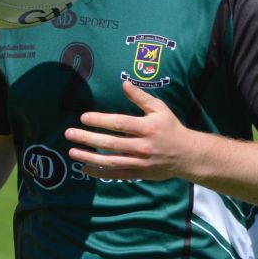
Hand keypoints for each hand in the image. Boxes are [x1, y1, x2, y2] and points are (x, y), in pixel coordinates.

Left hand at [65, 80, 193, 180]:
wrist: (187, 155)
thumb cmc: (171, 128)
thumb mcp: (160, 109)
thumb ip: (141, 97)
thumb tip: (124, 83)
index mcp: (147, 127)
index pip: (119, 123)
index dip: (100, 120)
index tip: (83, 117)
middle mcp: (142, 146)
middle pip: (111, 143)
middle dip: (88, 138)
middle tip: (69, 134)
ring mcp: (140, 162)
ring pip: (111, 161)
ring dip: (89, 157)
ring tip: (72, 152)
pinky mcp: (139, 173)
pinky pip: (116, 175)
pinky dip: (99, 172)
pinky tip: (84, 168)